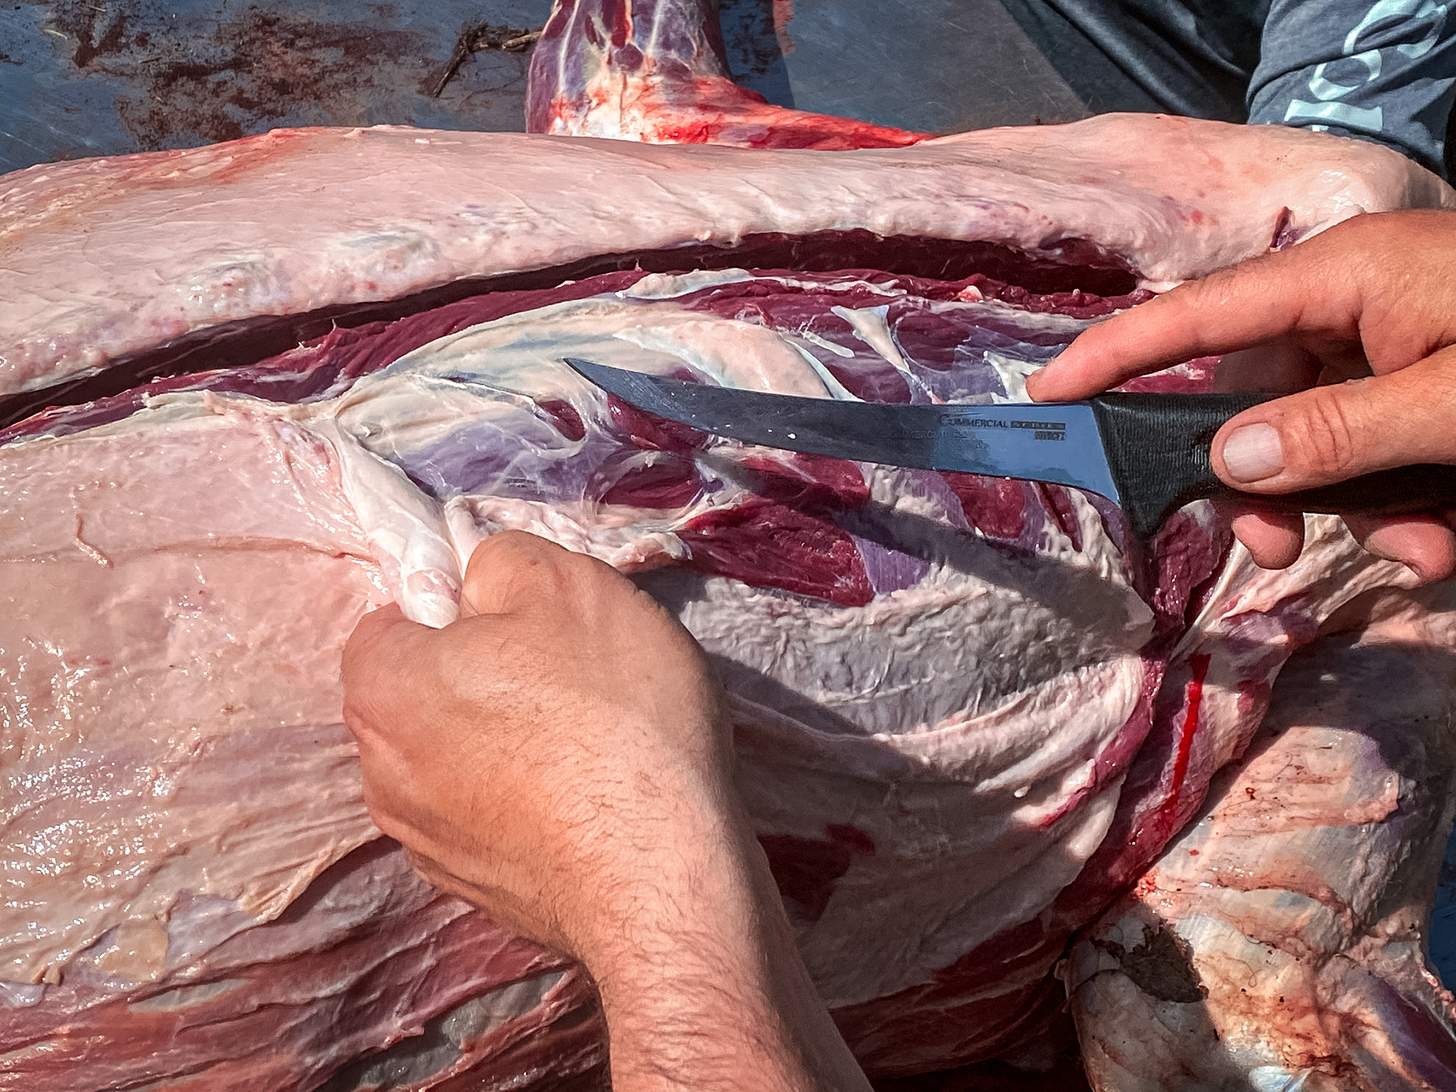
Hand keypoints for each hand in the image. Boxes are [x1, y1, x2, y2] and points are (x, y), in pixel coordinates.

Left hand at [341, 531, 869, 1091]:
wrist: (660, 872)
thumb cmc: (608, 712)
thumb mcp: (565, 583)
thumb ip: (500, 560)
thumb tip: (476, 580)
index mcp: (383, 689)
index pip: (391, 621)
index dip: (458, 608)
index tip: (527, 621)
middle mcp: (381, 774)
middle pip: (424, 695)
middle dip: (481, 677)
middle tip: (567, 673)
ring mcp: (428, 846)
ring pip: (459, 762)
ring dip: (507, 745)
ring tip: (591, 741)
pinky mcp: (479, 892)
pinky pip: (495, 821)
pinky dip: (531, 804)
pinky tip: (593, 799)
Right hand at [1027, 210, 1455, 579]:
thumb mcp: (1452, 402)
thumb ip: (1339, 431)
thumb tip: (1225, 460)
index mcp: (1344, 275)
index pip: (1201, 314)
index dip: (1117, 354)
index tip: (1046, 392)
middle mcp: (1352, 300)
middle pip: (1258, 397)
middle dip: (1270, 484)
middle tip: (1278, 549)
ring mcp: (1392, 339)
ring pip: (1318, 434)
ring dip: (1355, 506)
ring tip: (1423, 551)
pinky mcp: (1425, 375)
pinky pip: (1373, 442)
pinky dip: (1400, 498)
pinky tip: (1442, 533)